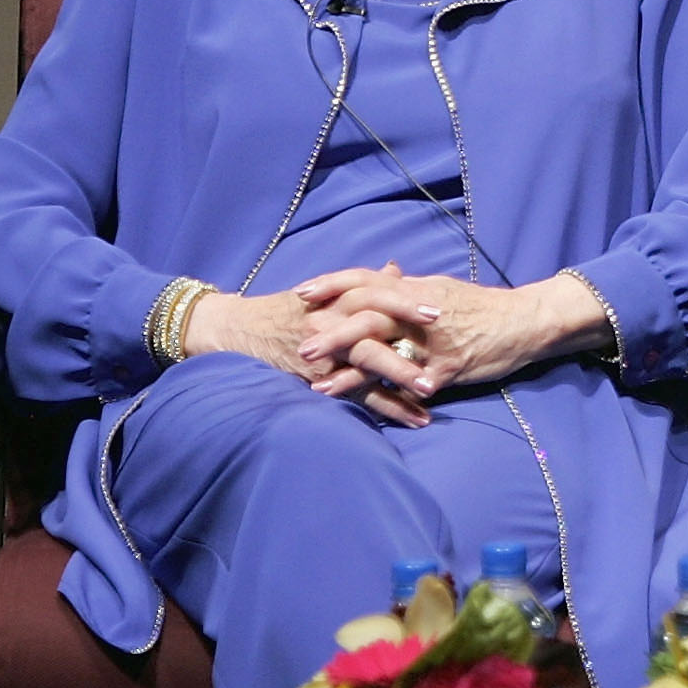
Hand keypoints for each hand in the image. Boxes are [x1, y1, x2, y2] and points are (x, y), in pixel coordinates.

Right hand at [183, 266, 439, 427]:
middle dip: (409, 339)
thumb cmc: (290, 309)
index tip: (441, 310)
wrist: (241, 330)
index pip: (376, 294)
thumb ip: (363, 284)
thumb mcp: (325, 291)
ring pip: (367, 364)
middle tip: (445, 350)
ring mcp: (323, 351)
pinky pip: (357, 393)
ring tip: (434, 391)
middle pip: (374, 328)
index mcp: (337, 297)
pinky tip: (415, 417)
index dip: (407, 302)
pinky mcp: (317, 378)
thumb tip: (396, 270)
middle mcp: (330, 320)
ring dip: (402, 378)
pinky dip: (387, 406)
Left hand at [291, 269, 611, 412]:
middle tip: (302, 349)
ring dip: (351, 372)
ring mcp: (436, 340)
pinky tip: (373, 407)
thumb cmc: (484, 307)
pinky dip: (394, 395)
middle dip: (332, 334)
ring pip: (386, 353)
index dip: (332, 284)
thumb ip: (410, 288)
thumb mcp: (443, 289)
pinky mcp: (451, 365)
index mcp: (417, 289)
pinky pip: (418, 382)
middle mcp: (421, 311)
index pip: (367, 279)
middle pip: (369, 317)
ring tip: (321, 388)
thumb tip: (385, 276)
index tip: (301, 293)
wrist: (527, 320)